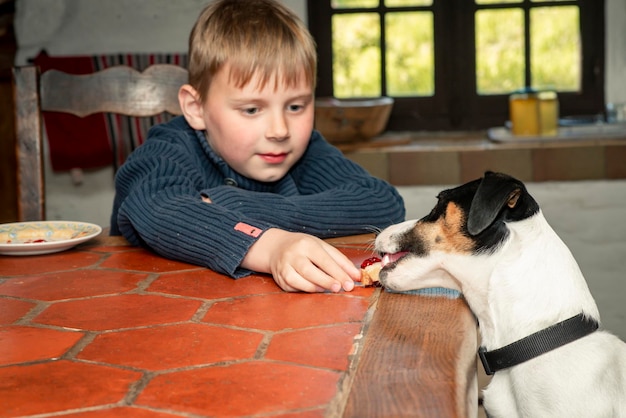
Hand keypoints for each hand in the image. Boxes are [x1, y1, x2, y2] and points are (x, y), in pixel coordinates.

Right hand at [242, 228, 359, 292]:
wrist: (276, 247)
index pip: (324, 260)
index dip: (338, 273)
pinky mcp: (280, 279)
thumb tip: (357, 276)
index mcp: (306, 244)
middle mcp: (293, 255)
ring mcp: (284, 268)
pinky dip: (305, 290)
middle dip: (326, 281)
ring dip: (316, 288)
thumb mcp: (322, 247)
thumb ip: (340, 261)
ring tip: (328, 290)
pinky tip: (315, 289)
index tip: (350, 283)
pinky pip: (294, 288)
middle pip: (310, 271)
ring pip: (299, 281)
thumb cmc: (304, 247)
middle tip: (340, 289)